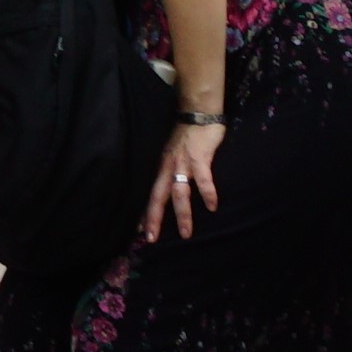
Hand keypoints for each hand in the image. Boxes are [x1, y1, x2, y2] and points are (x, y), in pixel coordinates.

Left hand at [145, 114, 226, 238]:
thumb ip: (171, 171)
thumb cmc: (187, 136)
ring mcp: (184, 163)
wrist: (198, 112)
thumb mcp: (172, 154)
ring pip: (180, 193)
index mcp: (162, 167)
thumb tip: (170, 189)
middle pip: (158, 196)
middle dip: (154, 218)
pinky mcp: (200, 158)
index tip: (139, 230)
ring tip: (185, 234)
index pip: (150, 193)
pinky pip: (203, 179)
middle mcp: (169, 167)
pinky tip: (212, 207)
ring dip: (182, 215)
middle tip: (151, 239)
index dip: (145, 211)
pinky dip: (207, 193)